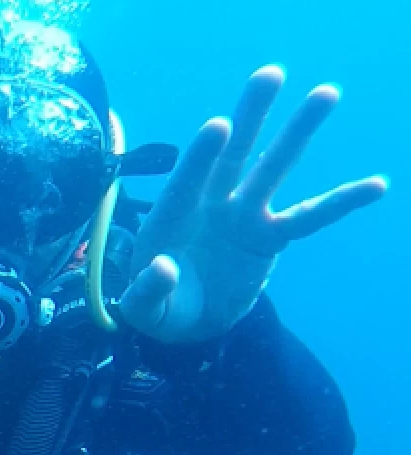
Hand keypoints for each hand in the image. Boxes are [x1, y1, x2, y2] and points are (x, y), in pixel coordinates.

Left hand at [119, 65, 387, 343]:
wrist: (185, 319)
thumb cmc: (157, 307)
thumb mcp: (140, 309)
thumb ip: (143, 291)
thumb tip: (164, 267)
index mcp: (171, 216)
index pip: (186, 182)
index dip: (199, 155)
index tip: (218, 125)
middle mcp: (209, 205)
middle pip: (231, 155)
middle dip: (250, 117)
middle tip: (269, 73)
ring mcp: (242, 216)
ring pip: (273, 170)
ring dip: (298, 132)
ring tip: (326, 93)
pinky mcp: (269, 237)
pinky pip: (310, 217)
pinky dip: (341, 202)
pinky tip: (375, 185)